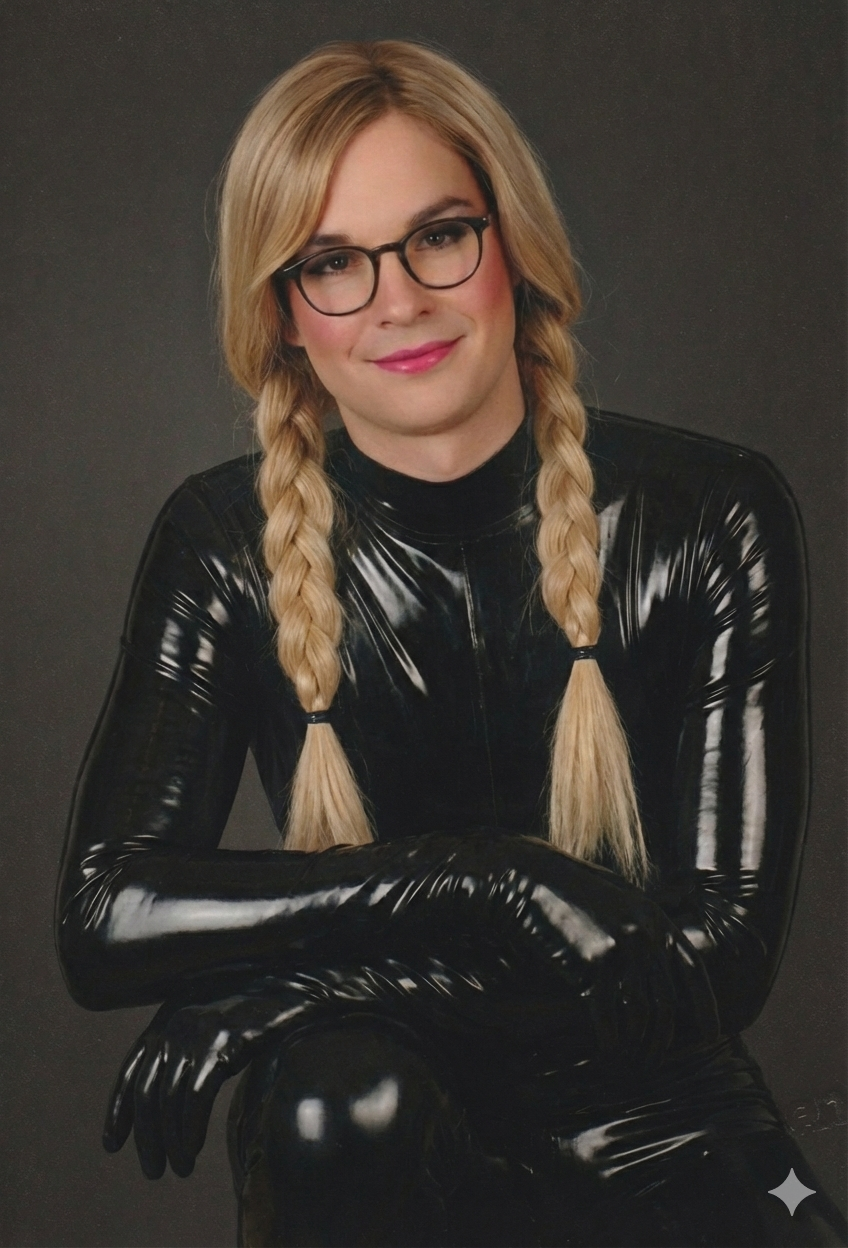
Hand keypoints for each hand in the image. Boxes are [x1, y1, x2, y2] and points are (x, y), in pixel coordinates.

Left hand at [102, 987, 314, 1178]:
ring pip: (168, 1101)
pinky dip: (189, 1129)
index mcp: (166, 1017)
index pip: (130, 1071)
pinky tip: (192, 1148)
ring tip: (179, 1168)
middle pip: (147, 1093)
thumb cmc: (253, 1004)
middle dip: (146, 1138)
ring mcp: (197, 1033)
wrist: (294, 983)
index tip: (112, 1144)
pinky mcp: (222, 1044)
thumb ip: (183, 1043)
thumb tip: (164, 1093)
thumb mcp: (207, 1017)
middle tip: (153, 1170)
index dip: (118, 1111)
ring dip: (171, 1143)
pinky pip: (195, 1098)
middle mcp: (174, 1024)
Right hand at [489, 836, 720, 1061]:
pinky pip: (610, 1014)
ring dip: (638, 1044)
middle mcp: (646, 934)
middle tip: (655, 1059)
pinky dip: (611, 1038)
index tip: (712, 1035)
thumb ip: (645, 925)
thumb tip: (664, 961)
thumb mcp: (619, 900)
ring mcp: (621, 947)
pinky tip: (607, 1048)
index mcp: (657, 919)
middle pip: (667, 1001)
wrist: (532, 878)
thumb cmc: (573, 892)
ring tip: (631, 1059)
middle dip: (663, 1038)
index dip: (707, 1007)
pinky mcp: (593, 961)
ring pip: (642, 1013)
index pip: (694, 971)